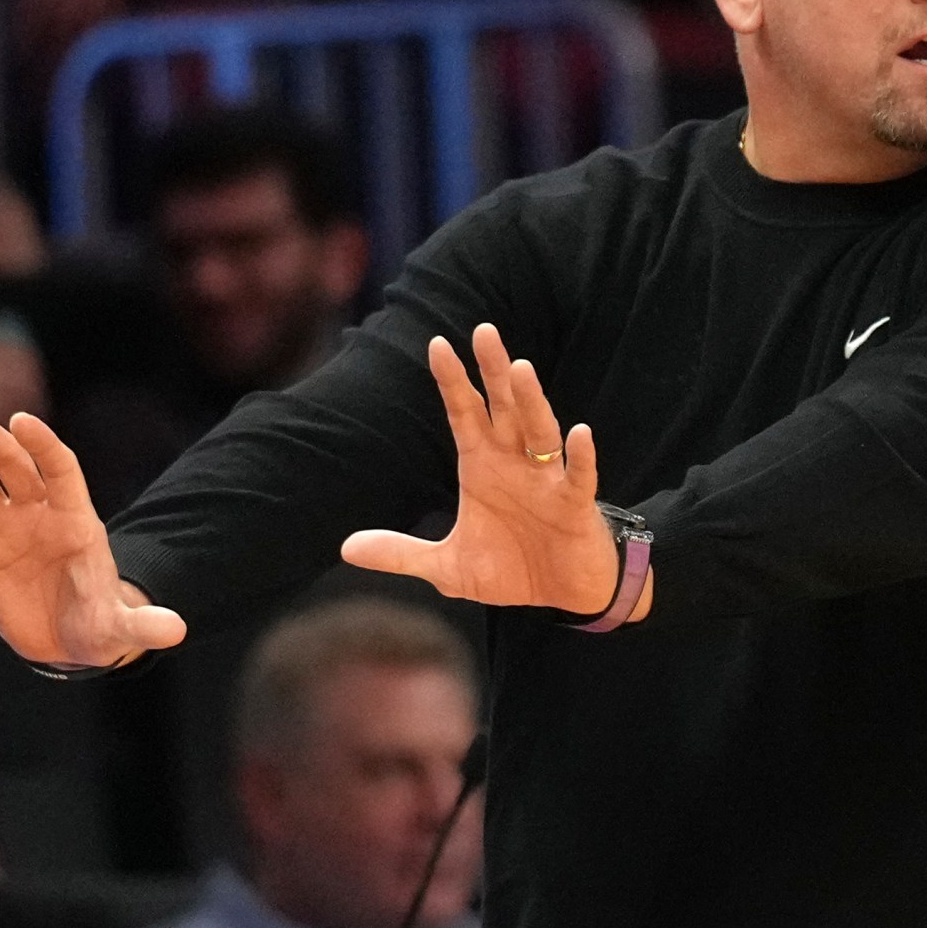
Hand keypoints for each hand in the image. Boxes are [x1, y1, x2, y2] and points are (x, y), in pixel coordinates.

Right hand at [0, 402, 184, 667]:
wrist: (70, 641)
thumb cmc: (101, 626)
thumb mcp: (120, 629)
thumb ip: (142, 625)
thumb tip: (176, 630)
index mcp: (77, 520)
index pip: (60, 470)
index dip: (42, 445)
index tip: (22, 421)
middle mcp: (39, 514)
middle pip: (13, 466)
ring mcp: (7, 528)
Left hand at [341, 324, 619, 614]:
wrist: (562, 596)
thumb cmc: (512, 570)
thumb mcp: (449, 566)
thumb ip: (401, 553)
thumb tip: (346, 548)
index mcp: (483, 466)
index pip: (464, 414)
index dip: (452, 381)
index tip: (437, 343)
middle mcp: (516, 463)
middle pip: (503, 408)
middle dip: (493, 371)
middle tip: (483, 332)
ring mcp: (548, 481)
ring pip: (540, 431)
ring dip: (530, 401)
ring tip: (520, 369)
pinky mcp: (575, 506)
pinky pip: (578, 476)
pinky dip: (580, 456)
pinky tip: (578, 433)